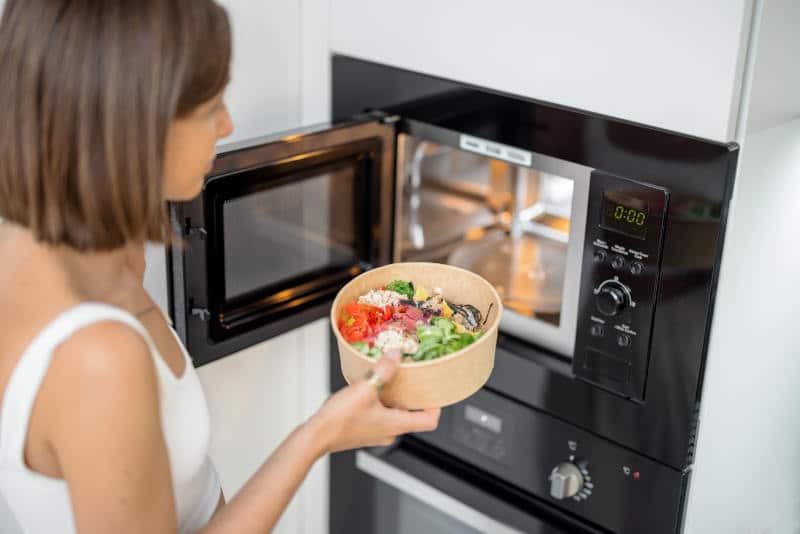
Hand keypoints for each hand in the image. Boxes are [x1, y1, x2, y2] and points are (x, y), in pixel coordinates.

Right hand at [309, 350, 440, 453]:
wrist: (316, 436)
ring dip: (394, 397)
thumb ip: (384, 370)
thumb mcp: (365, 388)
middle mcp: (390, 432)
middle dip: (412, 395)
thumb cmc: (340, 418)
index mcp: (397, 425)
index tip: (435, 390)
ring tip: (389, 379)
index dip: (436, 405)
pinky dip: (380, 402)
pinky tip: (369, 389)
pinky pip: (380, 415)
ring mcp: (376, 434)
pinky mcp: (364, 431)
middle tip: (412, 378)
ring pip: (395, 414)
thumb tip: (396, 354)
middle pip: (412, 415)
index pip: (430, 420)